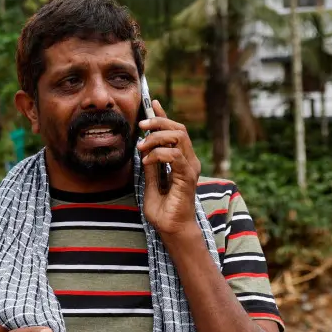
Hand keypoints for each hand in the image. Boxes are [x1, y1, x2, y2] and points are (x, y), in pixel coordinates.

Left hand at [136, 99, 202, 240]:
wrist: (171, 228)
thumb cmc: (162, 209)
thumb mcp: (149, 182)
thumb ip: (150, 164)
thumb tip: (143, 147)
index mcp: (181, 160)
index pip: (174, 131)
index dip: (164, 116)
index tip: (152, 103)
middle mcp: (189, 161)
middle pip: (179, 129)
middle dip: (159, 122)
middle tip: (141, 127)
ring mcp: (190, 168)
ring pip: (178, 137)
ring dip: (156, 138)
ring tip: (142, 149)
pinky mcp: (188, 177)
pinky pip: (175, 156)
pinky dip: (158, 154)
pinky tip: (147, 162)